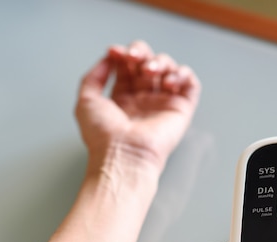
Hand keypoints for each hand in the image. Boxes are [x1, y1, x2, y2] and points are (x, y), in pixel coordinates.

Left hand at [75, 40, 200, 174]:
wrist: (122, 154)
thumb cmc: (104, 137)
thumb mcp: (86, 101)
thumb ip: (93, 77)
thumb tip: (108, 59)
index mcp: (122, 99)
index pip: (128, 66)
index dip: (123, 53)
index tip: (115, 52)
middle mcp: (144, 100)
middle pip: (148, 62)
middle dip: (141, 52)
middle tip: (134, 58)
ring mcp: (163, 104)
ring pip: (169, 69)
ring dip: (160, 61)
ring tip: (149, 71)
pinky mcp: (181, 110)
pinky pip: (190, 84)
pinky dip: (183, 74)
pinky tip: (168, 81)